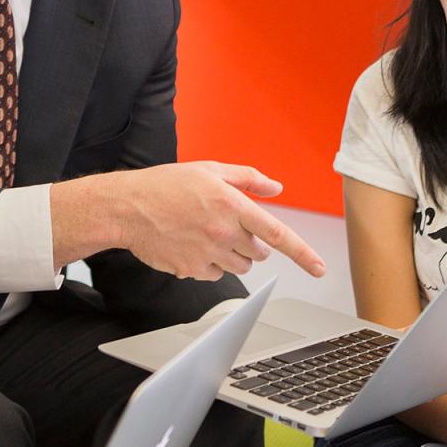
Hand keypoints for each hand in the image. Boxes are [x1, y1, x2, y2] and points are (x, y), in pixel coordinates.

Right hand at [114, 162, 325, 279]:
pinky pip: (216, 275)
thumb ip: (247, 178)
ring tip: (208, 234)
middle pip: (259, 254)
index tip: (320, 268)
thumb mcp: (209, 170)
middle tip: (229, 227)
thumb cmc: (166, 186)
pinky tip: (191, 246)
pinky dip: (210, 265)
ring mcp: (208, 254)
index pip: (277, 234)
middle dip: (253, 244)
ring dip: (234, 255)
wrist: (126, 208)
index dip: (303, 254)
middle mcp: (223, 232)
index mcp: (231, 204)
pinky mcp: (192, 270)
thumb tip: (276, 187)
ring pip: (241, 267)